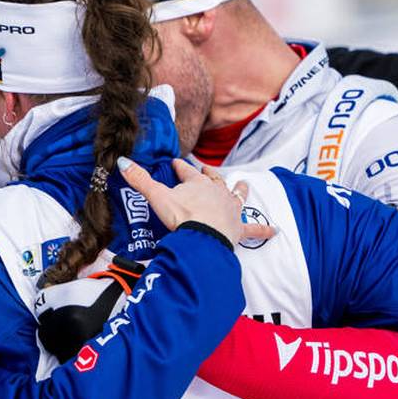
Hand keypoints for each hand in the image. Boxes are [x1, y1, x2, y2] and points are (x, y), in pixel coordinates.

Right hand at [118, 157, 273, 245]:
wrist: (203, 236)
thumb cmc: (182, 216)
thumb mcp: (157, 197)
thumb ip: (140, 180)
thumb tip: (122, 162)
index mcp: (198, 185)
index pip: (188, 173)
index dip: (181, 167)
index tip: (177, 162)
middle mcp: (217, 193)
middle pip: (214, 180)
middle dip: (210, 174)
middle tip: (206, 169)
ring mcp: (230, 210)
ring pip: (237, 196)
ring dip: (240, 191)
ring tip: (245, 185)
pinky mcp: (239, 229)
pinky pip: (253, 229)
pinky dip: (264, 230)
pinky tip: (275, 230)